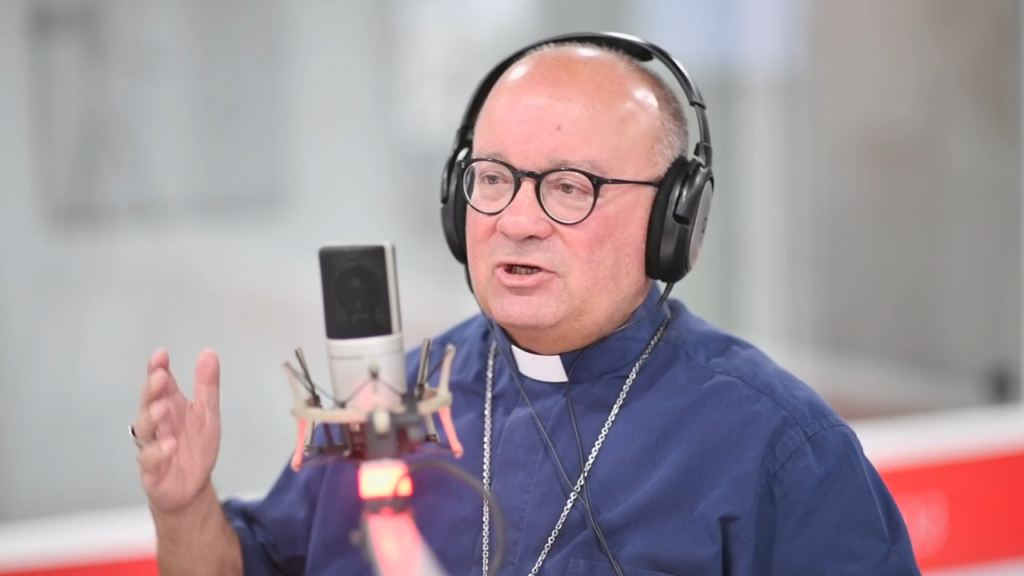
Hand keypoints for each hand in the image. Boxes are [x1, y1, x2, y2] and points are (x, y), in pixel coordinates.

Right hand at [133, 348, 221, 514]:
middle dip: (152, 390)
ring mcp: (151, 446)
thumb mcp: (207, 413)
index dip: (157, 369)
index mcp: (169, 407)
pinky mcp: (152, 470)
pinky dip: (159, 451)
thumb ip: (206, 385)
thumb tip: (209, 353)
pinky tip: (170, 444)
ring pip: (145, 429)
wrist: (193, 487)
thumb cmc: (194, 447)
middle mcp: (157, 424)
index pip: (160, 385)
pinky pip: (150, 459)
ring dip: (152, 417)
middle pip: (148, 403)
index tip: (161, 355)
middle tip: (160, 377)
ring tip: (163, 408)